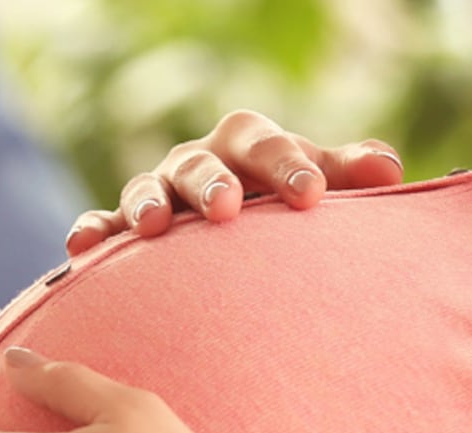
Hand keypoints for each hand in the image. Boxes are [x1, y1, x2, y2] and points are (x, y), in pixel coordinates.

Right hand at [65, 110, 402, 254]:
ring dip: (148, 204)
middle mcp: (197, 164)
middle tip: (228, 210)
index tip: (309, 199)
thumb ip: (343, 177)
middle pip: (201, 163)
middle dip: (213, 183)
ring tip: (155, 226)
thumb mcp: (308, 189)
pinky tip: (81, 247)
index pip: (266, 147)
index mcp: (245, 147)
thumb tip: (390, 173)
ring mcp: (156, 193)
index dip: (287, 168)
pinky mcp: (122, 229)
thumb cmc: (274, 207)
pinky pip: (102, 225)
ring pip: (145, 189)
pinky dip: (92, 231)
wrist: (228, 231)